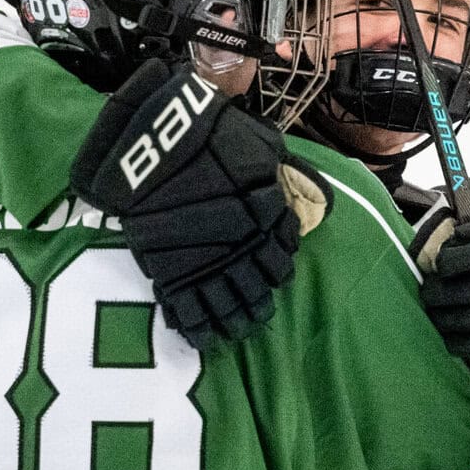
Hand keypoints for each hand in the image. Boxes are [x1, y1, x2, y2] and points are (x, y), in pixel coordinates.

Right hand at [70, 59, 330, 348]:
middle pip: (258, 289)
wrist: (160, 138)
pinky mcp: (173, 270)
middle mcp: (246, 247)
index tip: (271, 279)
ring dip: (232, 320)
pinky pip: (189, 308)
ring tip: (231, 332)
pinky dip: (195, 325)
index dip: (276, 271)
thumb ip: (280, 174)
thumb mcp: (261, 145)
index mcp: (270, 218)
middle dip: (256, 305)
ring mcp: (209, 261)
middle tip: (253, 317)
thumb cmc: (213, 132)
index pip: (281, 257)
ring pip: (228, 303)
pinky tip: (199, 336)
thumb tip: (309, 192)